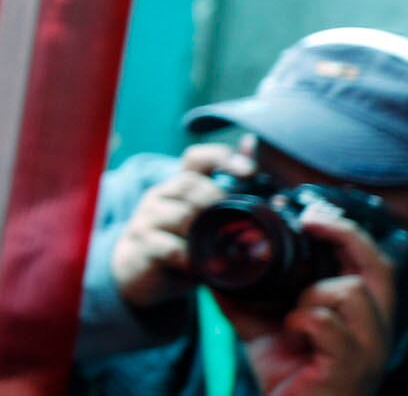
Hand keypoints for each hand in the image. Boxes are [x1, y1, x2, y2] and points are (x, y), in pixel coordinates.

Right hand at [111, 143, 252, 308]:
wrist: (137, 271)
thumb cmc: (179, 244)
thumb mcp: (202, 224)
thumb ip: (228, 202)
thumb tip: (262, 168)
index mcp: (178, 187)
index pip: (196, 159)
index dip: (221, 158)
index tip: (249, 171)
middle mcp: (160, 196)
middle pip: (189, 183)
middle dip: (217, 199)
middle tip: (238, 221)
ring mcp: (148, 219)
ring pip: (181, 215)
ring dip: (206, 231)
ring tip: (224, 247)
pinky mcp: (143, 245)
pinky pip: (171, 248)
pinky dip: (192, 259)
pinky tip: (204, 267)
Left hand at [229, 210, 396, 395]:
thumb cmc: (288, 376)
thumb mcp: (263, 328)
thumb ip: (246, 297)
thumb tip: (213, 267)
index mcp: (361, 316)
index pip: (374, 263)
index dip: (348, 232)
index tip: (311, 215)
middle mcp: (375, 330)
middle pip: (379, 267)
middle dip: (346, 235)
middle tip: (310, 223)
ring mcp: (368, 349)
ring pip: (348, 290)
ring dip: (311, 294)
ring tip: (293, 316)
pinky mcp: (350, 366)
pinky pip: (325, 321)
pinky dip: (302, 321)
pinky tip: (292, 336)